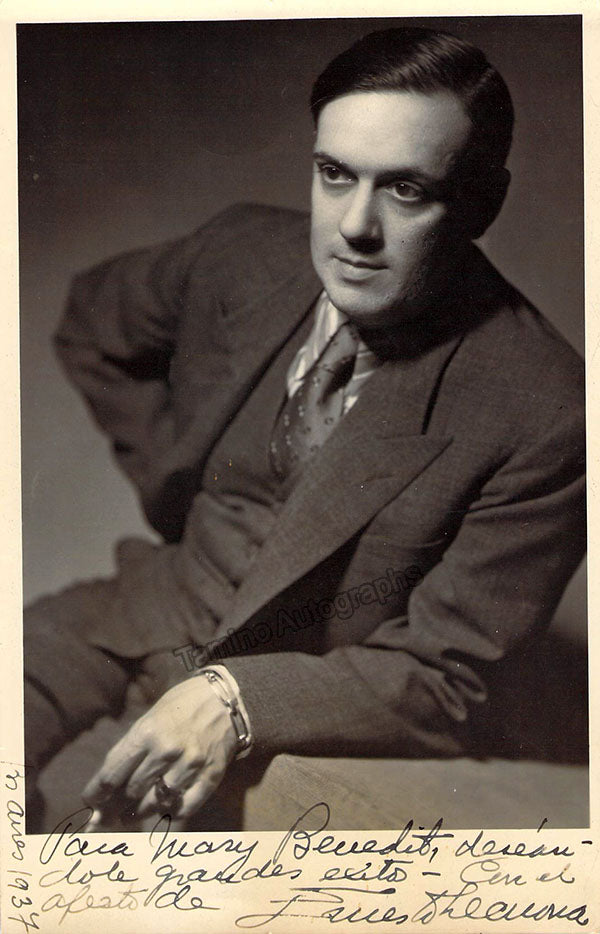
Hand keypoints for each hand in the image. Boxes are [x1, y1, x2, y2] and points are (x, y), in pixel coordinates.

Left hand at [83, 676, 237, 817]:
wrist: (226, 697)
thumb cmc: (183, 705)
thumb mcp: (152, 716)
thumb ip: (133, 748)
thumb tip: (110, 783)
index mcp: (147, 731)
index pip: (112, 773)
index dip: (97, 792)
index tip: (90, 802)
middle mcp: (166, 750)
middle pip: (132, 790)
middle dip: (119, 802)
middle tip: (113, 810)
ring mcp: (190, 764)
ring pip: (157, 802)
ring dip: (143, 810)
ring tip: (136, 813)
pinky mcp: (211, 775)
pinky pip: (185, 807)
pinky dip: (173, 812)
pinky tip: (166, 809)